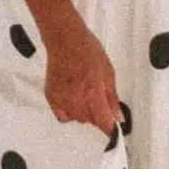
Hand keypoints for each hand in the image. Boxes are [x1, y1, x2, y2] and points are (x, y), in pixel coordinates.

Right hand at [39, 7, 121, 137]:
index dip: (110, 128)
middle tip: (97, 96)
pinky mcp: (51, 97)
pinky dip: (68, 111)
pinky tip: (72, 98)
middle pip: (90, 121)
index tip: (113, 129)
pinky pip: (62, 116)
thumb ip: (112, 98)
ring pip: (77, 119)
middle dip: (97, 113)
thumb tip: (117, 116)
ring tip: (83, 93)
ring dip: (83, 112)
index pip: (103, 123)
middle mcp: (75, 98)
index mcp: (93, 92)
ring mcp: (61, 98)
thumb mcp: (108, 73)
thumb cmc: (86, 50)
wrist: (65, 39)